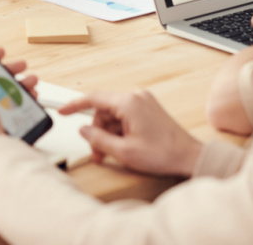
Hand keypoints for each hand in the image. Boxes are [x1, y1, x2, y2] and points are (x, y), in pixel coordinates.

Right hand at [59, 90, 202, 177]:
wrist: (190, 157)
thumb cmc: (163, 154)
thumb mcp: (124, 152)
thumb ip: (98, 139)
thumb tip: (83, 130)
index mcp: (128, 103)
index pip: (93, 99)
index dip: (74, 105)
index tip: (62, 111)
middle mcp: (135, 96)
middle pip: (104, 110)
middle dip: (98, 131)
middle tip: (98, 153)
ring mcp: (143, 101)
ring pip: (114, 114)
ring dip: (109, 133)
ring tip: (112, 153)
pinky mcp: (148, 108)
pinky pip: (125, 115)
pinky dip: (120, 130)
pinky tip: (123, 145)